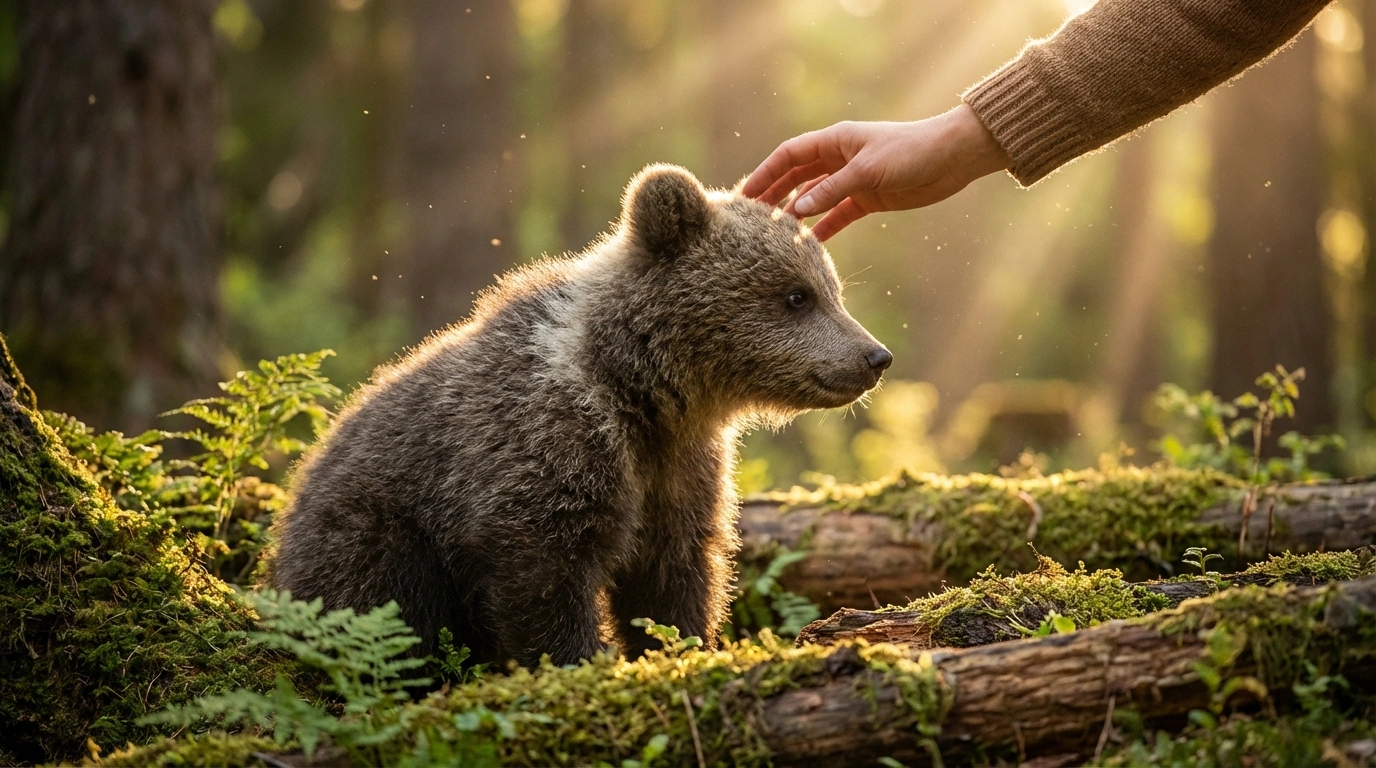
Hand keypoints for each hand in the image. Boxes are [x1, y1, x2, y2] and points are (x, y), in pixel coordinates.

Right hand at [741, 105, 1010, 240]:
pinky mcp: (868, 198)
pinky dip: (823, 228)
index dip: (766, 173)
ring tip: (774, 235)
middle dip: (774, 196)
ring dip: (796, 214)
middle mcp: (839, 158)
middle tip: (751, 219)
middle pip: (797, 177)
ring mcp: (852, 179)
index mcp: (835, 140)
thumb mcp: (867, 170)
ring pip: (815, 198)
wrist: (952, 158)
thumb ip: (830, 192)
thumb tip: (795, 211)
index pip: (789, 155)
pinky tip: (808, 245)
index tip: (746, 195)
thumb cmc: (910, 152)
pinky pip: (837, 214)